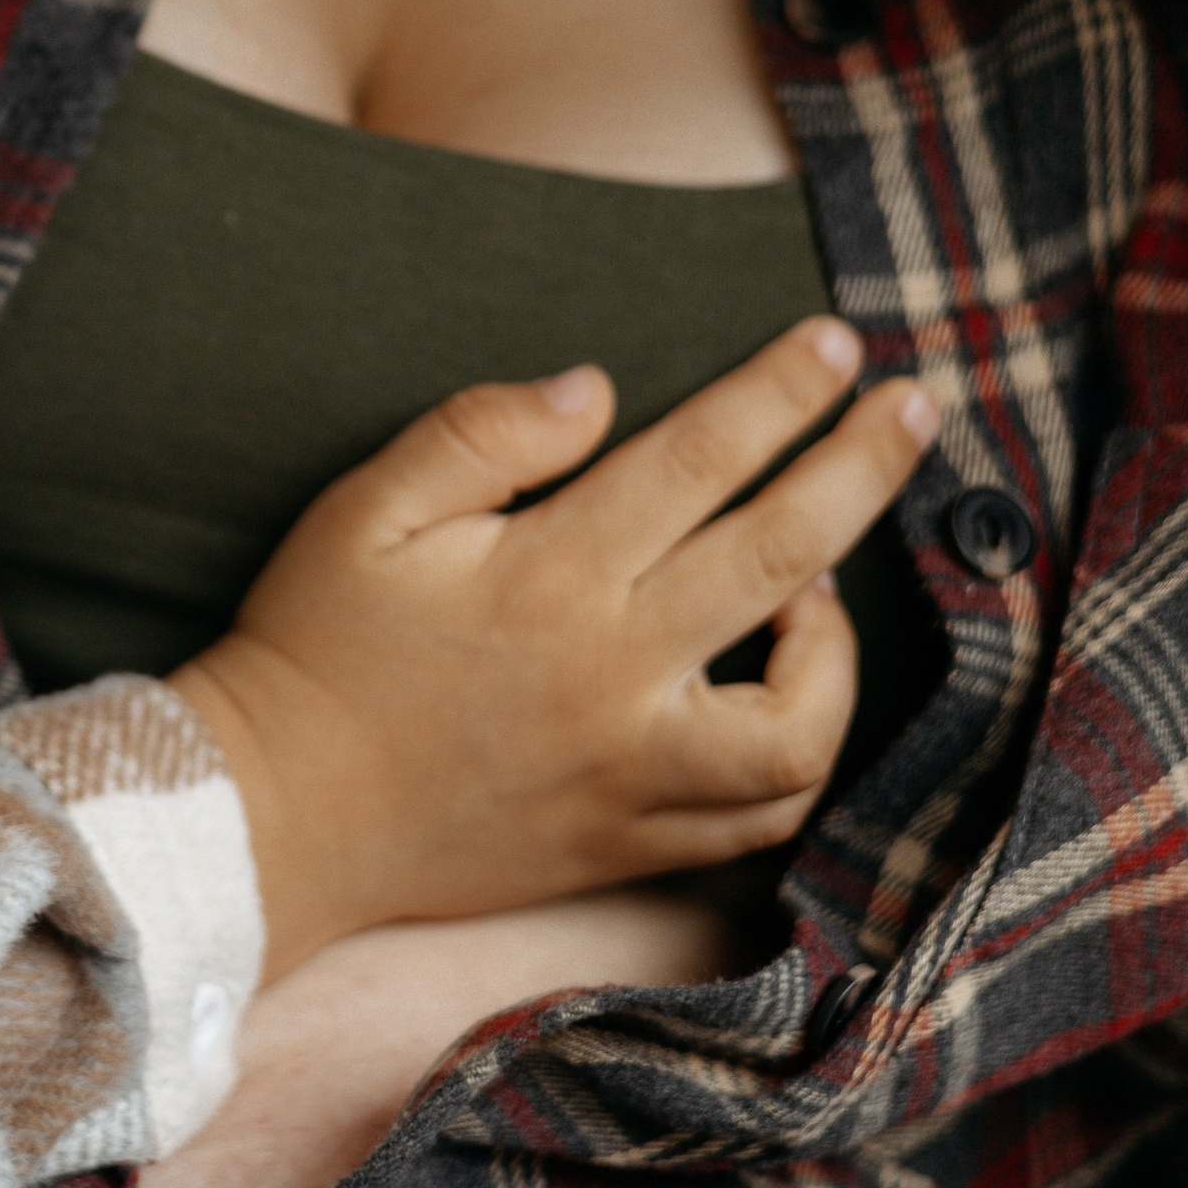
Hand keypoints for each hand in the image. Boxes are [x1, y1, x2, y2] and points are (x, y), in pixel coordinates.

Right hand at [175, 316, 935, 971]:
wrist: (273, 813)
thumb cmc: (313, 646)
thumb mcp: (365, 509)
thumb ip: (481, 434)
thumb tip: (597, 391)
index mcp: (548, 579)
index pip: (697, 462)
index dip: (777, 394)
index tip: (835, 345)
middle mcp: (610, 677)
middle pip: (778, 558)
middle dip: (860, 471)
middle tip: (914, 410)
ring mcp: (630, 772)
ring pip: (799, 721)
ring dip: (838, 642)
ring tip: (823, 582)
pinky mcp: (629, 842)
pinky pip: (759, 814)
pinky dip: (799, 750)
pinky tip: (787, 689)